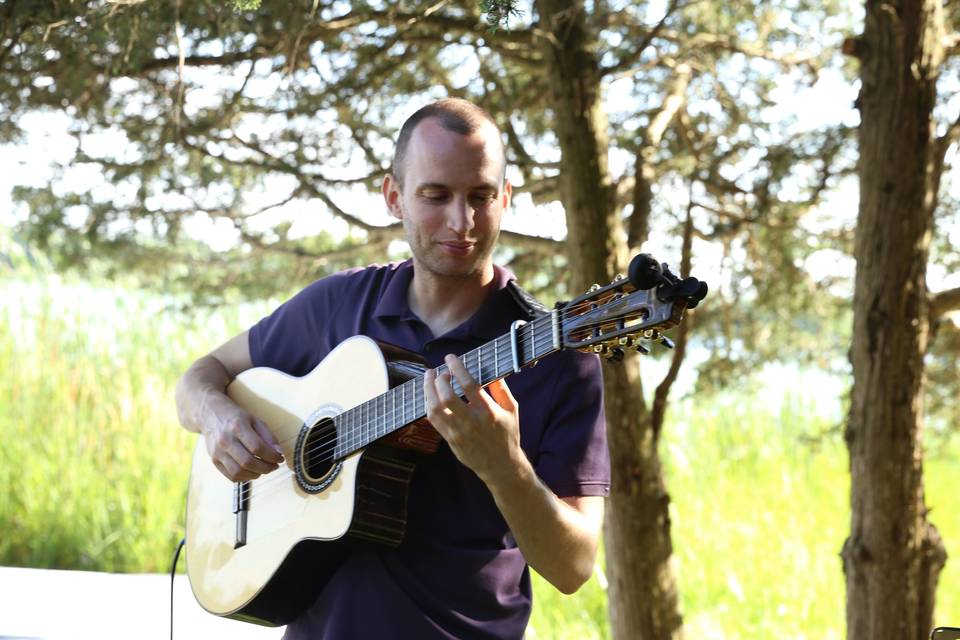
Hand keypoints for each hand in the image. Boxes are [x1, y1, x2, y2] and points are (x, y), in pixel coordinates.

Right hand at [200, 391, 283, 481]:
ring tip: (264, 469)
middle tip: (274, 466)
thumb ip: (268, 436)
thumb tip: (279, 452)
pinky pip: (231, 476)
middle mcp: (225, 440)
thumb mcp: (255, 420)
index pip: (257, 447)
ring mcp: (217, 452)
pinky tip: (252, 472)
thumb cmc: (236, 417)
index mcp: (237, 426)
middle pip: (247, 461)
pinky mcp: (214, 460)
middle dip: (266, 468)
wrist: (211, 415)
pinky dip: (244, 477)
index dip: (272, 456)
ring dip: (256, 474)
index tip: (280, 458)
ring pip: (238, 471)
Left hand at [423, 354, 522, 486]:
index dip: (457, 368)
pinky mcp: (450, 440)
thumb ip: (502, 389)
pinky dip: (428, 404)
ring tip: (428, 378)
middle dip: (439, 379)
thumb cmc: (507, 436)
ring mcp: (458, 432)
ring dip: (428, 390)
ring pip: (434, 409)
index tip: (451, 358)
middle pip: (447, 396)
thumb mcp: (512, 410)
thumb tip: (493, 371)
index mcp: (487, 411)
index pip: (468, 385)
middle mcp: (471, 422)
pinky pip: (433, 420)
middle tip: (440, 371)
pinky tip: (430, 395)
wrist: (500, 465)